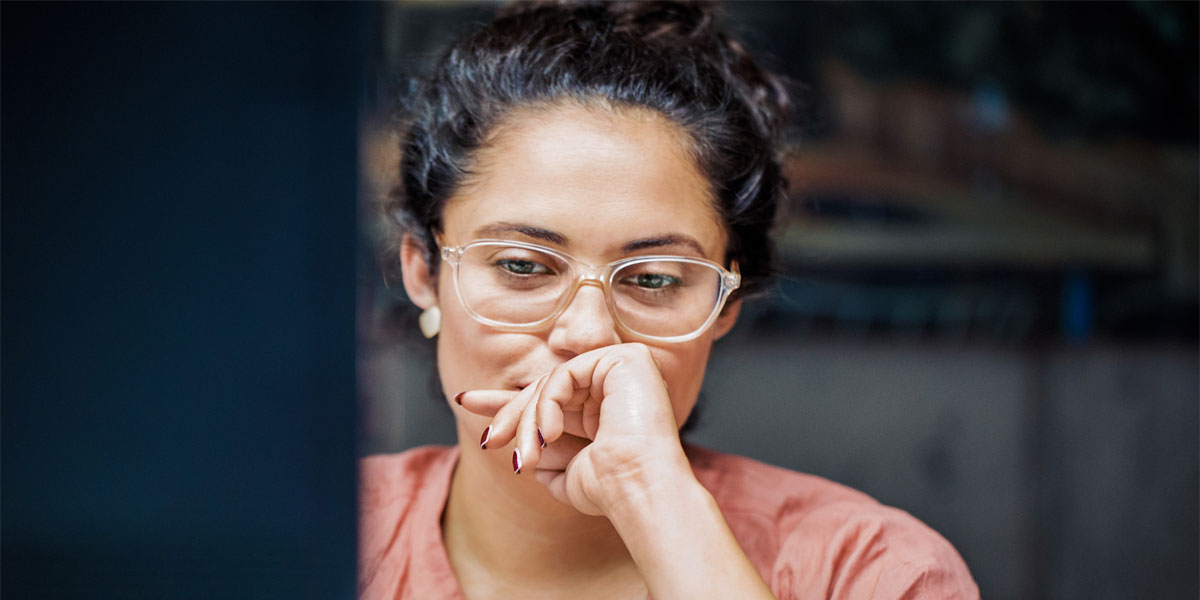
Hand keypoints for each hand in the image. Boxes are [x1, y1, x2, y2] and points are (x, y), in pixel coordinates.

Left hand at [458, 343, 692, 516]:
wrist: (637, 489)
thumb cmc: (608, 488)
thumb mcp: (562, 468)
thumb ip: (541, 447)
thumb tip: (512, 435)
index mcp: (604, 408)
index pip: (551, 397)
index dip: (508, 402)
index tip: (467, 401)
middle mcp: (615, 384)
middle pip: (547, 387)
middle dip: (510, 413)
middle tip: (489, 438)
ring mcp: (623, 368)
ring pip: (552, 382)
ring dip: (528, 420)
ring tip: (526, 455)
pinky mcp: (626, 358)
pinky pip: (564, 374)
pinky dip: (547, 404)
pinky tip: (548, 434)